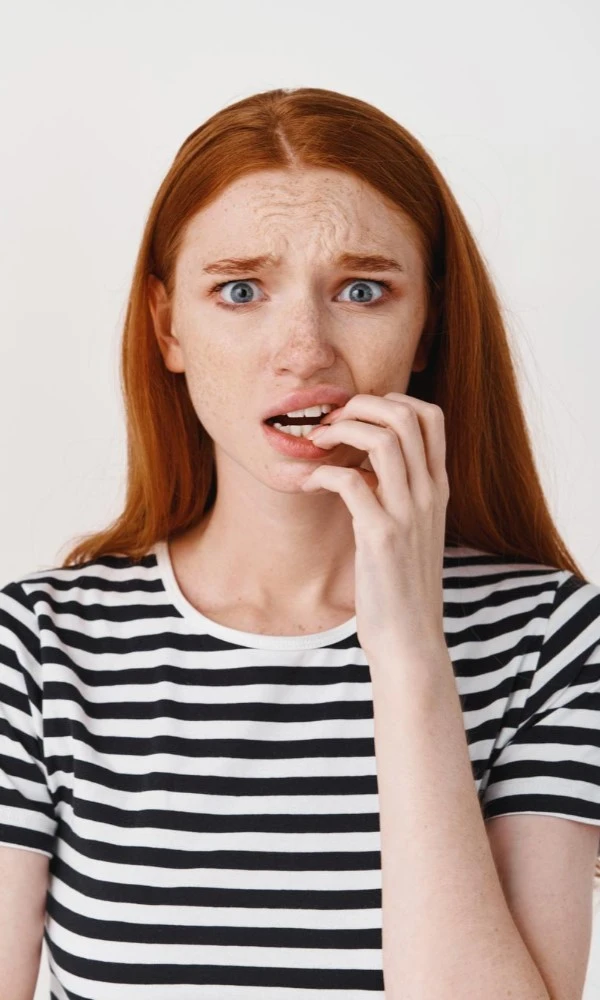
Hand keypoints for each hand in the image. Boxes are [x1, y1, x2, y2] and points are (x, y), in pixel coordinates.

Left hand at [301, 393, 449, 663]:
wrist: (409, 637)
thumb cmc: (401, 584)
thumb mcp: (412, 530)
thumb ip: (399, 494)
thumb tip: (364, 466)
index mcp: (438, 488)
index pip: (431, 416)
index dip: (392, 400)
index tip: (358, 415)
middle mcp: (430, 494)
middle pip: (405, 416)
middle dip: (360, 406)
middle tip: (329, 423)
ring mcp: (408, 514)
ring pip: (382, 440)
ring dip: (340, 430)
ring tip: (314, 443)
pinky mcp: (380, 537)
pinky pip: (349, 482)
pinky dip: (320, 473)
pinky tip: (306, 482)